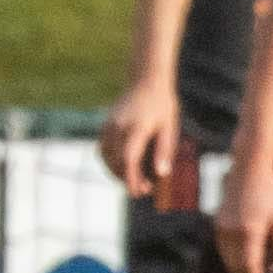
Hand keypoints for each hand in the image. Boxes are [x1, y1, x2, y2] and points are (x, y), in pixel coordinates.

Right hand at [99, 75, 182, 192]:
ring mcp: (109, 125)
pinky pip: (102, 148)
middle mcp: (119, 127)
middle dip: (128, 179)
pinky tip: (121, 166)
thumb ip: (165, 150)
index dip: (132, 179)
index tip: (138, 192)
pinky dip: (109, 161)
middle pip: (117, 162)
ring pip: (106, 157)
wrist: (146, 80)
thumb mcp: (169, 127)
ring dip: (117, 172)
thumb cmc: (162, 104)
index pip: (129, 159)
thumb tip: (162, 174)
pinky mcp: (105, 124)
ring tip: (133, 179)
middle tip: (144, 189)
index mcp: (137, 128)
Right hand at [216, 159, 272, 272]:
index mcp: (250, 233)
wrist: (248, 166)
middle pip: (236, 269)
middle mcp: (232, 233)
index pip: (250, 269)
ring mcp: (222, 229)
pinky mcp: (218, 224)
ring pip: (227, 261)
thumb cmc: (270, 189)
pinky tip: (240, 266)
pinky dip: (231, 261)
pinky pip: (223, 250)